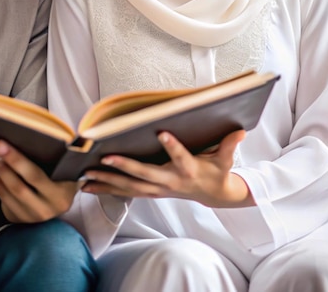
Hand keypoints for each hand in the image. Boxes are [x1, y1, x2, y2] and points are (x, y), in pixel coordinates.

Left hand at [0, 140, 79, 223]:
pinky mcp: (21, 219)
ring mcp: (33, 216)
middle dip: (5, 165)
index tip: (2, 144)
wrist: (56, 202)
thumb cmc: (60, 179)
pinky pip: (5, 201)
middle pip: (20, 186)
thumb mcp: (64, 172)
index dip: (17, 161)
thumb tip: (31, 136)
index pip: (36, 176)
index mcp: (61, 195)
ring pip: (11, 194)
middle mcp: (47, 209)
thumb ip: (54, 159)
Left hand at [81, 130, 254, 207]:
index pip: (181, 158)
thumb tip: (241, 131)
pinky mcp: (149, 193)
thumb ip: (230, 146)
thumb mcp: (226, 160)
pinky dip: (106, 189)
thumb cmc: (216, 172)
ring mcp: (158, 190)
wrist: (213, 196)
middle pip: (146, 175)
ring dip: (108, 181)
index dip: (173, 147)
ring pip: (130, 187)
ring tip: (87, 175)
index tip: (162, 133)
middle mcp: (170, 182)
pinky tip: (87, 186)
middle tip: (106, 158)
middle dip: (126, 168)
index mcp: (189, 170)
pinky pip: (125, 193)